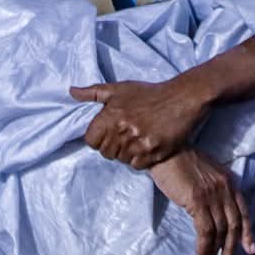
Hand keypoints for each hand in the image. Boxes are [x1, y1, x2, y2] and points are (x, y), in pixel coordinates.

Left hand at [70, 77, 209, 168]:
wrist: (183, 98)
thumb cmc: (149, 93)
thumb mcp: (120, 89)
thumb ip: (93, 92)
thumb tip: (71, 92)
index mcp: (111, 114)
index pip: (90, 140)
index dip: (98, 137)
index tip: (109, 132)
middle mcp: (123, 130)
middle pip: (105, 152)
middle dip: (113, 145)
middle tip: (126, 135)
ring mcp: (139, 142)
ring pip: (121, 160)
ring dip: (127, 152)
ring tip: (137, 139)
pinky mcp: (154, 152)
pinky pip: (137, 165)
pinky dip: (140, 159)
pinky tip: (147, 145)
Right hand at [149, 149, 252, 254]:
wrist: (165, 151)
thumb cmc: (180, 162)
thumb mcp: (206, 173)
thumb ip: (215, 189)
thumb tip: (215, 213)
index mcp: (229, 182)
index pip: (243, 211)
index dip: (248, 232)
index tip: (250, 250)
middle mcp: (225, 188)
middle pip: (233, 224)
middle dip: (231, 247)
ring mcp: (212, 195)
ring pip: (220, 230)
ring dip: (215, 250)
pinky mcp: (198, 201)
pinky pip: (205, 230)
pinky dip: (204, 246)